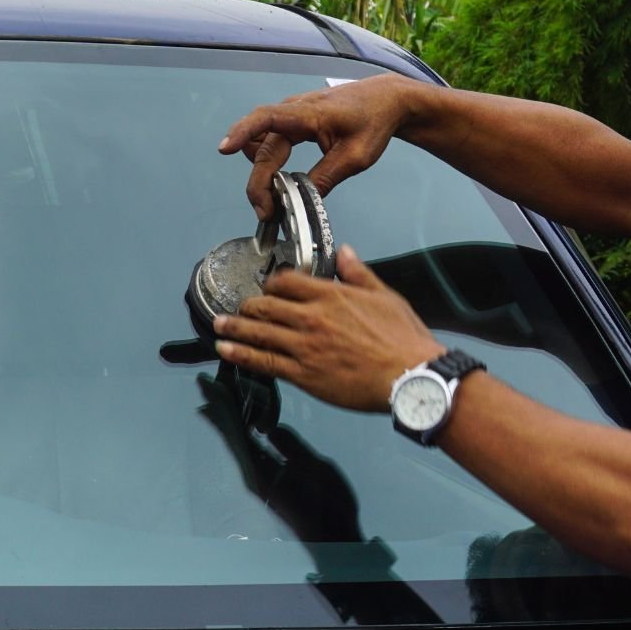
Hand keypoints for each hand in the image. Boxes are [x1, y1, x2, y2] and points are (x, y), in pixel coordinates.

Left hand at [212, 245, 445, 411]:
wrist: (412, 377)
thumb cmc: (404, 340)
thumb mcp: (385, 297)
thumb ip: (359, 274)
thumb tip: (345, 252)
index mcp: (331, 295)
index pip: (287, 281)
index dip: (272, 284)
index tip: (268, 288)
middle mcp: (312, 317)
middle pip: (266, 305)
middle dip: (248, 305)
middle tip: (239, 308)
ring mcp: (304, 346)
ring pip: (258, 332)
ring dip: (234, 327)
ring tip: (219, 325)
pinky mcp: (303, 373)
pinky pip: (263, 361)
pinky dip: (240, 353)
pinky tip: (225, 349)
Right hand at [217, 74, 424, 218]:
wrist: (385, 99)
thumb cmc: (374, 121)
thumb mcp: (357, 156)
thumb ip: (327, 177)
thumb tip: (302, 199)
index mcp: (310, 114)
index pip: (266, 118)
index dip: (242, 132)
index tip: (224, 149)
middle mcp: (294, 111)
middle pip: (263, 149)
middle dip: (260, 183)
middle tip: (266, 213)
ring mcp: (291, 116)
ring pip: (263, 146)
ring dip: (261, 173)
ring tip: (272, 200)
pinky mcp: (293, 122)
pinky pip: (270, 141)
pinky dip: (268, 162)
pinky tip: (278, 181)